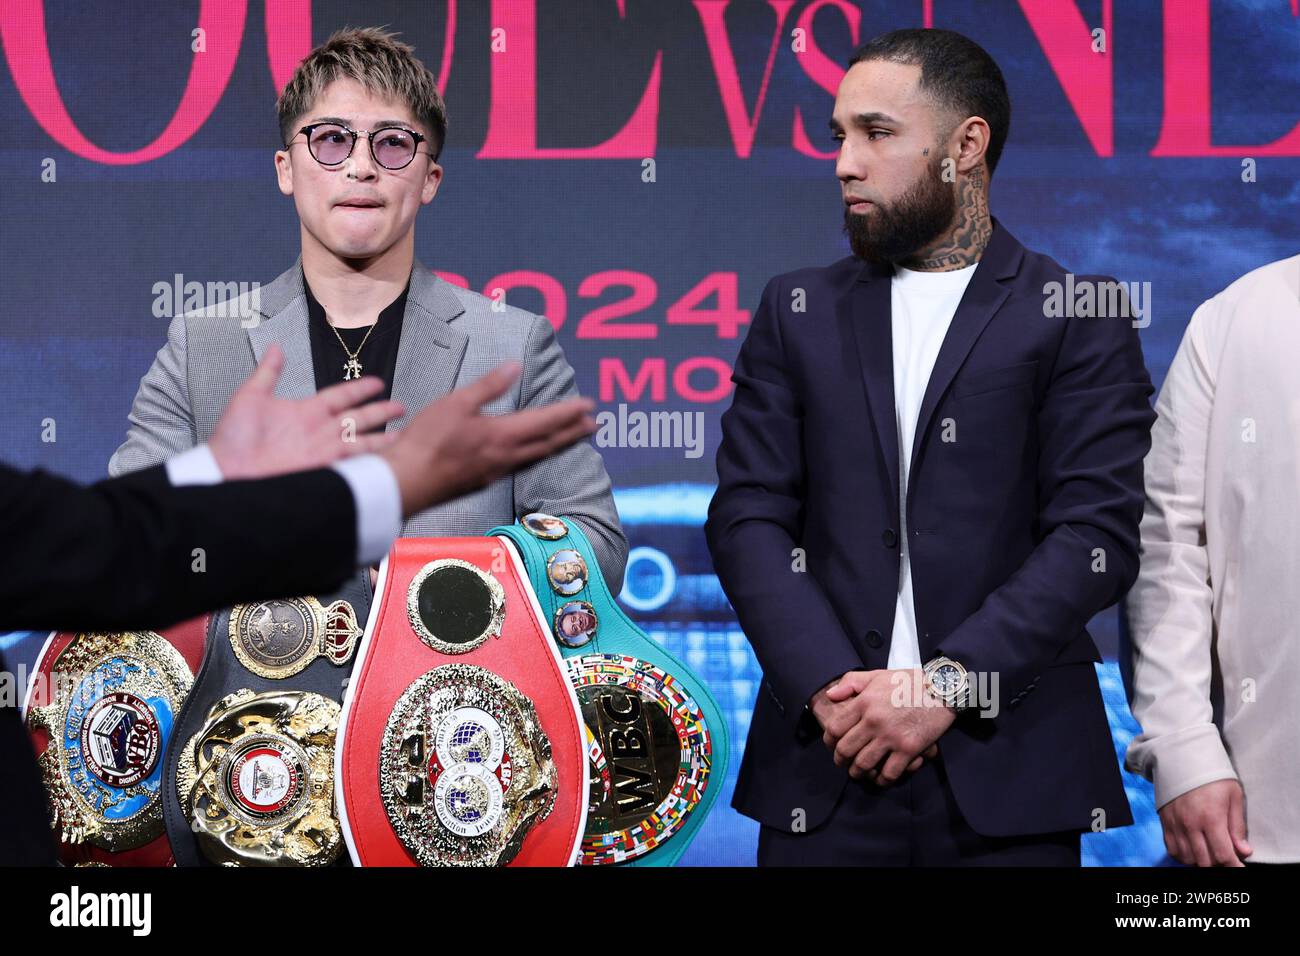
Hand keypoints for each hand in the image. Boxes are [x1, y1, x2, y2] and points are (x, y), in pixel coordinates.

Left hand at [210, 343, 405, 479]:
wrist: (227, 470)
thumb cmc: (232, 439)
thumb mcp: (250, 397)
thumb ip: (268, 372)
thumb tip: (275, 347)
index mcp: (306, 412)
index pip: (341, 396)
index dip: (360, 389)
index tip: (378, 383)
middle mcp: (318, 431)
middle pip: (359, 418)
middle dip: (381, 412)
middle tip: (400, 406)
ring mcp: (322, 451)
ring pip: (361, 441)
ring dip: (382, 437)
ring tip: (403, 434)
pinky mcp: (323, 468)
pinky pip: (353, 461)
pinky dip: (371, 459)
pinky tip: (386, 457)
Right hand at [380, 361, 595, 516]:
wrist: (406, 482)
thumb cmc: (426, 442)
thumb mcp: (456, 403)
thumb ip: (489, 386)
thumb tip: (515, 366)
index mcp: (502, 435)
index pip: (545, 421)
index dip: (569, 413)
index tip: (589, 406)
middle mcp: (506, 456)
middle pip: (548, 443)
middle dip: (572, 432)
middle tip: (594, 425)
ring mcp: (496, 471)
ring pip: (536, 457)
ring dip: (558, 445)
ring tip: (573, 438)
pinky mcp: (483, 481)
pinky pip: (520, 466)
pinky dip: (536, 457)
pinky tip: (532, 455)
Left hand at [812, 669, 953, 784]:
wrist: (941, 688)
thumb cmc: (909, 681)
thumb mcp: (877, 675)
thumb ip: (851, 683)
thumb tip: (830, 695)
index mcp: (864, 702)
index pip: (835, 728)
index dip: (829, 741)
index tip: (832, 745)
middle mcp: (874, 720)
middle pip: (845, 750)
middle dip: (840, 760)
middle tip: (843, 763)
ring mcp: (891, 736)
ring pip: (864, 764)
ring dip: (858, 772)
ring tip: (858, 773)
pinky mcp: (909, 749)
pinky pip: (889, 773)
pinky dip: (882, 779)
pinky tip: (881, 777)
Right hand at [1159, 779, 1250, 866]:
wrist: (1182, 757)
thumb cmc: (1212, 775)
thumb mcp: (1233, 795)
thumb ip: (1238, 826)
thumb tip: (1244, 851)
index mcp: (1211, 817)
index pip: (1223, 855)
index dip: (1234, 866)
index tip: (1240, 867)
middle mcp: (1190, 824)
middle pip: (1205, 861)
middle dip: (1219, 864)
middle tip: (1227, 857)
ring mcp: (1175, 824)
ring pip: (1187, 858)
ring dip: (1201, 861)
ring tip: (1211, 853)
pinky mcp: (1165, 821)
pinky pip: (1172, 849)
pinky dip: (1184, 855)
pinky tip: (1194, 850)